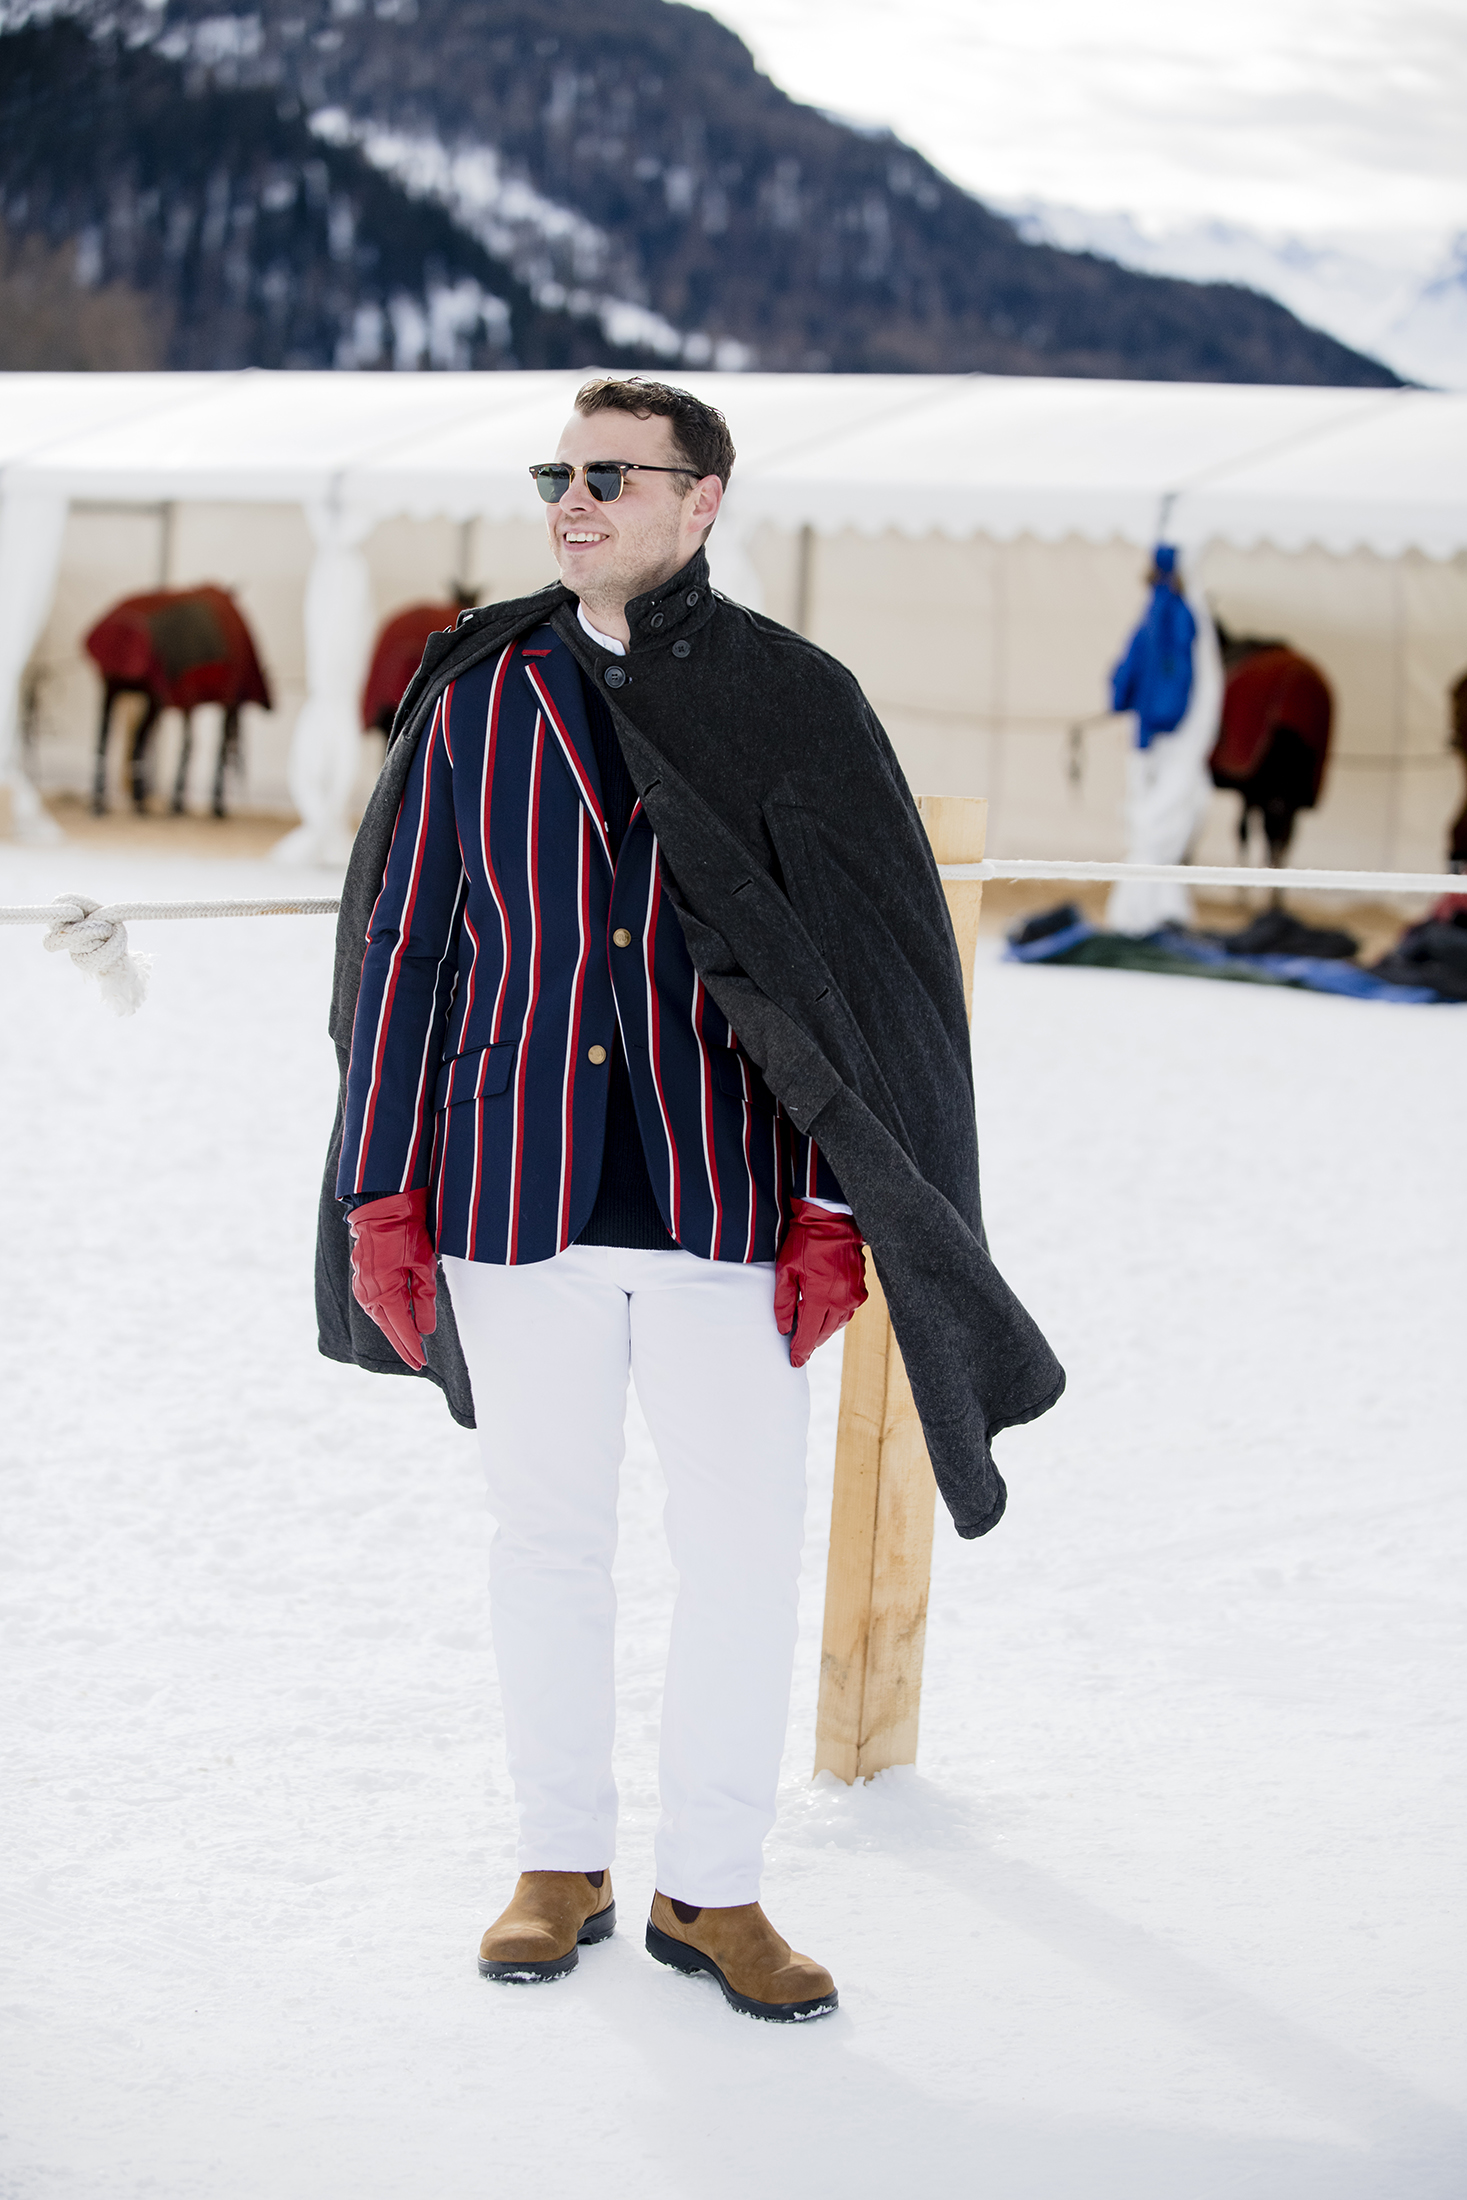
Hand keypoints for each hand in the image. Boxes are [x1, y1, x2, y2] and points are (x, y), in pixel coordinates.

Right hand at [346, 1189, 437, 1369]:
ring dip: (394, 1330)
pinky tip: (395, 1320)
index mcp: (385, 1292)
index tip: (421, 1361)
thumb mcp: (424, 1267)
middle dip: (403, 1345)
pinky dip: (386, 1315)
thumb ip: (424, 1299)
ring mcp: (362, 1286)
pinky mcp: (362, 1279)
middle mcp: (369, 1294)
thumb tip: (425, 1329)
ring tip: (409, 1344)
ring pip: (379, 1317)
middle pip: (388, 1327)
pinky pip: (374, 1305)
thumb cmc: (405, 1232)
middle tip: (417, 1361)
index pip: (401, 1329)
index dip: (412, 1347)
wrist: (383, 1208)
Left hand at [773, 1199, 867, 1368]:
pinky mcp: (861, 1291)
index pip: (809, 1335)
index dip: (800, 1351)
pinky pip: (845, 1313)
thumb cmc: (805, 1243)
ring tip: (808, 1329)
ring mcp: (853, 1297)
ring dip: (822, 1330)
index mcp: (820, 1297)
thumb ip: (784, 1303)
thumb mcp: (786, 1271)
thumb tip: (784, 1329)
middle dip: (810, 1342)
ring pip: (836, 1326)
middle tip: (798, 1348)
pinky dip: (833, 1317)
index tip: (794, 1362)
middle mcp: (841, 1301)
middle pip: (824, 1334)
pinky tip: (822, 1313)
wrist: (832, 1222)